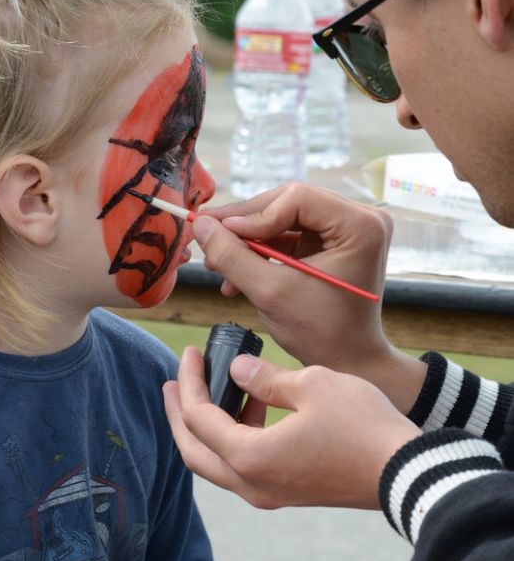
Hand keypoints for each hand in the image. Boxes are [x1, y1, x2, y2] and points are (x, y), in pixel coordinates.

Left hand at [164, 346, 420, 509]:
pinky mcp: (286, 491)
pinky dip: (232, 438)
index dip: (190, 380)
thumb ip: (265, 377)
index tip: (191, 353)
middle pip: (193, 450)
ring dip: (205, 426)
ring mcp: (269, 493)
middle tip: (172, 382)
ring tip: (208, 388)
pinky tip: (249, 406)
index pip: (198, 416)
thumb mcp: (311, 385)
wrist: (407, 471)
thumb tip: (238, 370)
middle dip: (177, 413)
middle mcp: (251, 483)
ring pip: (215, 462)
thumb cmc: (362, 426)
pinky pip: (241, 466)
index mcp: (250, 457)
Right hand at [196, 182, 425, 412]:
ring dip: (247, 241)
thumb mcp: (270, 292)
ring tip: (218, 264)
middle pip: (286, 203)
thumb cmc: (321, 333)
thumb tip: (200, 224)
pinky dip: (260, 252)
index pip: (296, 198)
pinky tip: (235, 275)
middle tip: (208, 238)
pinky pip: (286, 234)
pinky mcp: (330, 242)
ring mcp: (344, 229)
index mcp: (360, 225)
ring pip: (281, 218)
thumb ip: (232, 256)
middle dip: (244, 226)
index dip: (254, 214)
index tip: (221, 234)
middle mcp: (359, 218)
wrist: (347, 362)